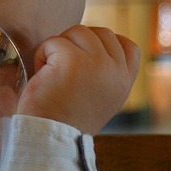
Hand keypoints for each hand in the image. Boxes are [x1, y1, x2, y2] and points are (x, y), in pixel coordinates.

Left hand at [17, 25, 140, 134]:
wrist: (50, 139)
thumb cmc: (66, 119)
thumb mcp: (100, 98)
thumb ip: (106, 73)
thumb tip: (94, 43)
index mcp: (124, 82)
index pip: (128, 45)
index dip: (105, 44)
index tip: (86, 58)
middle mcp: (115, 71)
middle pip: (100, 32)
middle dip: (78, 44)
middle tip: (64, 69)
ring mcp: (97, 64)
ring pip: (78, 31)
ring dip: (59, 47)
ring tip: (53, 72)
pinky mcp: (72, 61)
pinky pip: (54, 41)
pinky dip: (43, 55)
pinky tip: (43, 76)